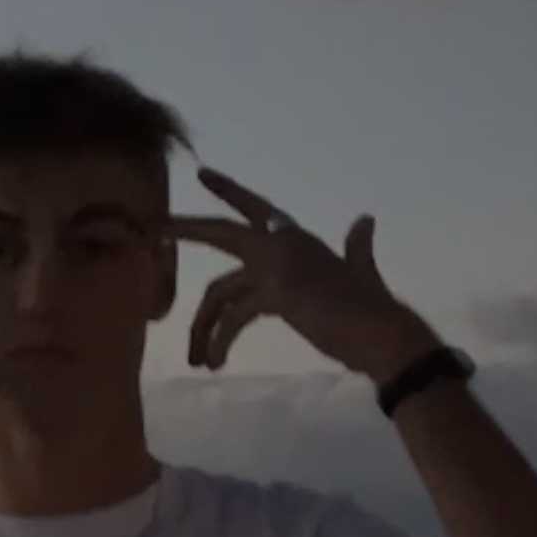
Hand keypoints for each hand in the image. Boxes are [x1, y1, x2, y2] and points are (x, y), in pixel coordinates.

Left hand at [167, 170, 433, 380]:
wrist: (383, 331)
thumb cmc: (371, 309)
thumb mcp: (360, 271)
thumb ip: (357, 247)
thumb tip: (366, 220)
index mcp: (298, 238)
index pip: (257, 208)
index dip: (229, 191)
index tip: (202, 174)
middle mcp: (283, 243)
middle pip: (222, 231)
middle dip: (185, 230)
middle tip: (153, 229)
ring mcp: (278, 265)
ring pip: (220, 290)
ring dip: (201, 326)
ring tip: (195, 358)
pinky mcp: (277, 292)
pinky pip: (233, 318)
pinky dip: (219, 342)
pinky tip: (214, 362)